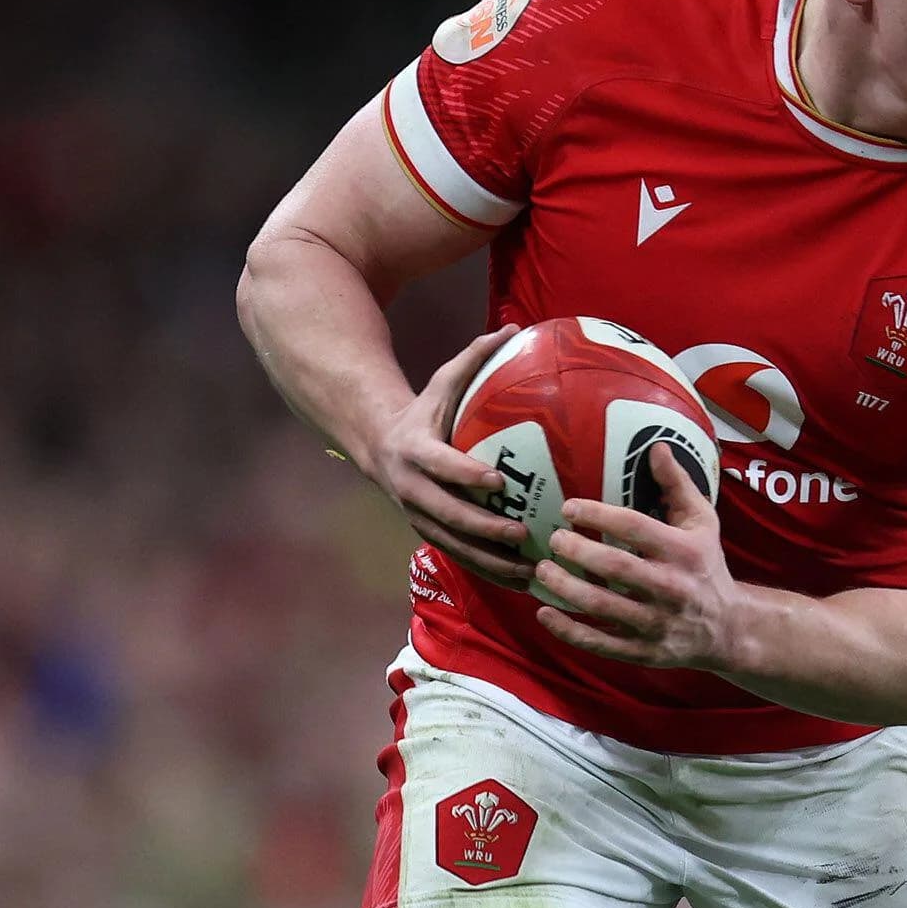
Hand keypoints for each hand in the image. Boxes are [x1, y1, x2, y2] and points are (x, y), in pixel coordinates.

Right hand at [360, 326, 529, 588]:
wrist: (377, 443)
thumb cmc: (424, 410)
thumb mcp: (442, 382)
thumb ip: (476, 358)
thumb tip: (517, 326)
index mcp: (415, 450)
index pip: (441, 465)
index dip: (466, 474)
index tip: (498, 482)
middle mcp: (411, 487)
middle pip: (447, 514)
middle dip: (483, 528)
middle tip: (522, 533)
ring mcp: (417, 515)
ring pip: (453, 544)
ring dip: (490, 561)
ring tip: (530, 570)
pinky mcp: (427, 533)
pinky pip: (459, 556)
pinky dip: (488, 571)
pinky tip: (524, 581)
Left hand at [534, 443, 742, 672]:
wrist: (729, 628)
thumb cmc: (707, 566)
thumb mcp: (703, 523)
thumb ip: (677, 485)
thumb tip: (655, 446)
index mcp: (685, 552)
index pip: (635, 528)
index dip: (598, 515)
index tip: (569, 508)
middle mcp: (672, 588)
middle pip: (615, 568)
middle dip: (577, 551)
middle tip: (553, 539)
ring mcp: (657, 623)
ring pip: (603, 607)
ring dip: (566, 588)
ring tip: (542, 570)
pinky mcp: (644, 651)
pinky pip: (601, 644)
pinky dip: (569, 631)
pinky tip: (544, 613)